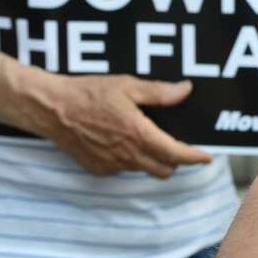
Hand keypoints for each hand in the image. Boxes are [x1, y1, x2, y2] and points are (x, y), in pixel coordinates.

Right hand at [23, 72, 211, 177]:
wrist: (51, 109)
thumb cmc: (88, 94)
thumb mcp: (127, 86)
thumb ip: (159, 92)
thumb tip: (185, 90)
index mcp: (138, 134)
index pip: (176, 155)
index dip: (195, 158)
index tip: (207, 157)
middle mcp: (127, 154)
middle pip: (165, 170)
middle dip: (176, 161)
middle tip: (178, 147)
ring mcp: (112, 165)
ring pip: (144, 170)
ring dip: (153, 161)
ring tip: (149, 141)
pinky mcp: (98, 169)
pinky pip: (123, 170)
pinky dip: (130, 160)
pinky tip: (122, 142)